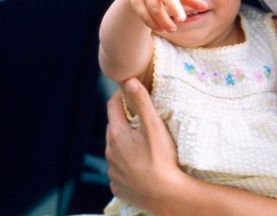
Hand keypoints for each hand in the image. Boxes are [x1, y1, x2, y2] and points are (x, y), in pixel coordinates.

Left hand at [105, 78, 179, 210]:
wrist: (166, 195)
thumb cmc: (161, 158)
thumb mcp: (153, 125)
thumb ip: (142, 101)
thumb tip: (129, 80)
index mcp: (116, 135)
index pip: (113, 106)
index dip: (121, 96)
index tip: (130, 91)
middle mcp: (110, 152)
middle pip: (114, 128)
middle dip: (124, 120)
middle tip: (140, 117)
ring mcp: (113, 172)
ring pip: (116, 150)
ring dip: (125, 143)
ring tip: (142, 142)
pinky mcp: (118, 187)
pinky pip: (119, 170)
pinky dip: (126, 164)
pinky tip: (139, 165)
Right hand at [128, 0, 206, 32]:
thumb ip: (191, 0)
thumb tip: (205, 6)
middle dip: (174, 7)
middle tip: (182, 19)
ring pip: (155, 9)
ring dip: (164, 21)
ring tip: (173, 29)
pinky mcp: (136, 1)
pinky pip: (144, 15)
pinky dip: (153, 24)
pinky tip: (160, 28)